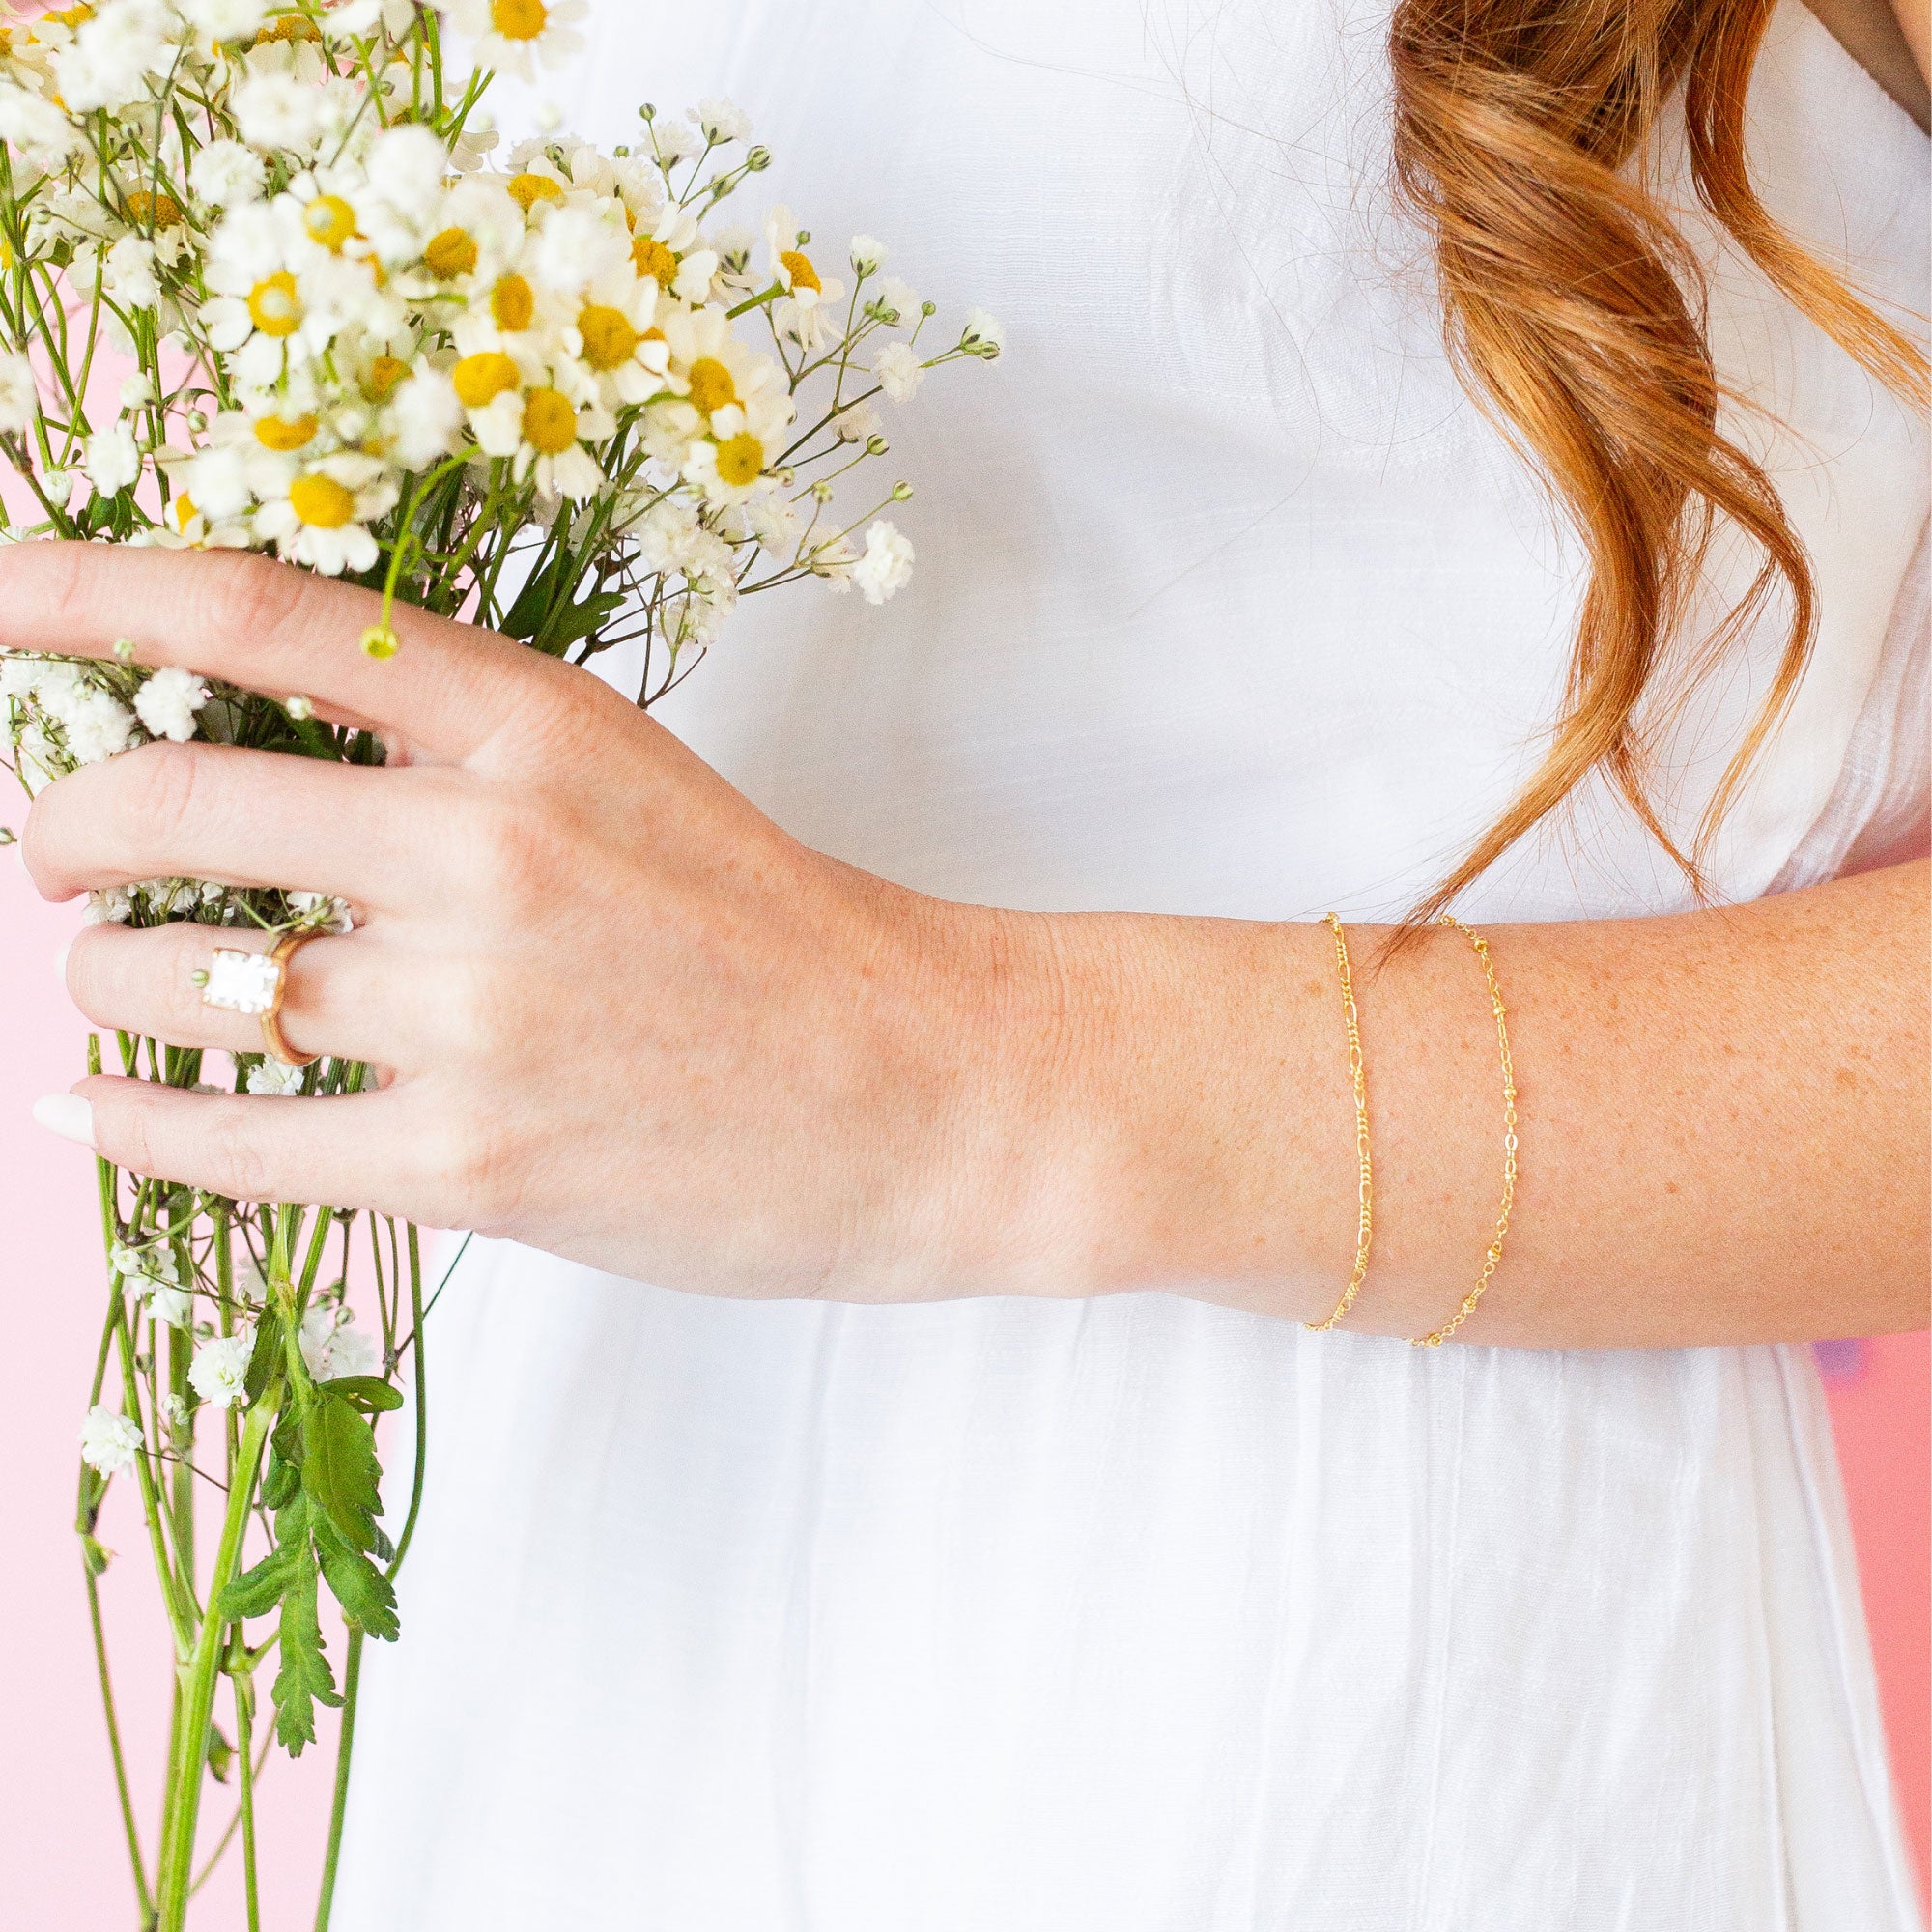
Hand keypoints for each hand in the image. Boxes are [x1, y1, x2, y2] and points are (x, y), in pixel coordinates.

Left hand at [14, 543, 1057, 1299]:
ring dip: (105, 982)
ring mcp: (476, 1015)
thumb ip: (452, 756)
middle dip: (57, 826)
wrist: (928, 1092)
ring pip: (168, 983)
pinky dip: (126, 1124)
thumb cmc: (779, 936)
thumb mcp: (629, 786)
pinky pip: (222, 1142)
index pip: (251, 616)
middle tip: (51, 854)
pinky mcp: (474, 1164)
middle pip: (159, 803)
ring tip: (123, 988)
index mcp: (535, 727)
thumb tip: (232, 759)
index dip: (80, 588)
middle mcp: (488, 851)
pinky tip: (93, 1112)